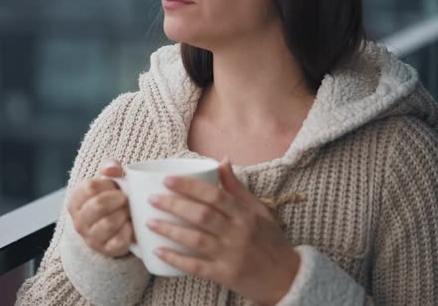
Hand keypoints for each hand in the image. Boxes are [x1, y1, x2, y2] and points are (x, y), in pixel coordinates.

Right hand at [67, 158, 134, 257]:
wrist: (112, 229)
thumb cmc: (111, 199)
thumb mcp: (109, 180)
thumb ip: (110, 167)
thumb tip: (111, 169)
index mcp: (75, 201)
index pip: (90, 187)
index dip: (108, 184)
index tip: (115, 186)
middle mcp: (79, 221)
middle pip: (99, 205)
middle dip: (118, 199)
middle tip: (125, 199)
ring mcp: (91, 238)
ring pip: (109, 223)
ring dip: (124, 214)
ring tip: (127, 211)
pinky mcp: (106, 250)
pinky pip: (120, 241)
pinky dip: (129, 231)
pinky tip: (130, 225)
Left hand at [146, 157, 299, 305]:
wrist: (287, 278)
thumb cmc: (269, 241)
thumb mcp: (258, 211)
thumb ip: (237, 187)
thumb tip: (222, 159)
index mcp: (245, 214)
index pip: (215, 196)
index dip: (189, 187)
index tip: (167, 181)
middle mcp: (238, 233)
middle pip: (202, 216)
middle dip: (174, 206)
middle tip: (152, 199)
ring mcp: (232, 255)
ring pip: (196, 240)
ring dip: (170, 230)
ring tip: (149, 222)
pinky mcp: (225, 275)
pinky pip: (196, 266)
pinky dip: (176, 259)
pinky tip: (158, 251)